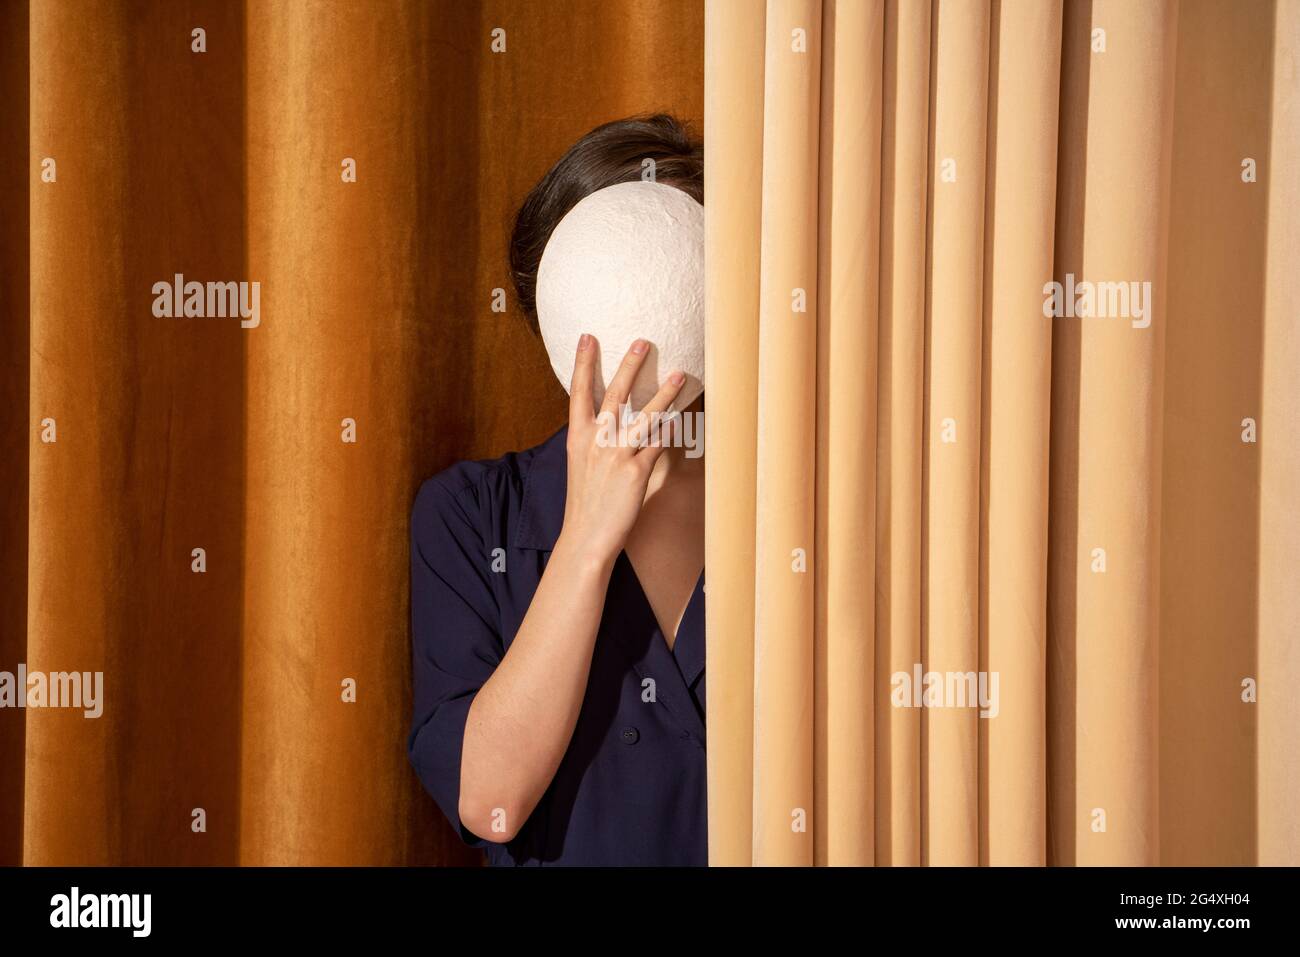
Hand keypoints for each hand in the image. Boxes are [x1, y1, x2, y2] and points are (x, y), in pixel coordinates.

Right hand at [556, 334, 684, 566]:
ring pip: (645, 416)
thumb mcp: (580, 466)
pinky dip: (671, 430)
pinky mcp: (636, 472)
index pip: (579, 393)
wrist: (586, 537)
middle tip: (642, 342)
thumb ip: (594, 442)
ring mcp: (617, 455)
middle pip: (615, 395)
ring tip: (679, 375)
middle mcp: (596, 441)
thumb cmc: (586, 503)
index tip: (588, 337)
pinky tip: (683, 419)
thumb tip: (609, 423)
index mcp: (577, 438)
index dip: (584, 364)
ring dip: (664, 394)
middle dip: (629, 366)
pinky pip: (658, 444)